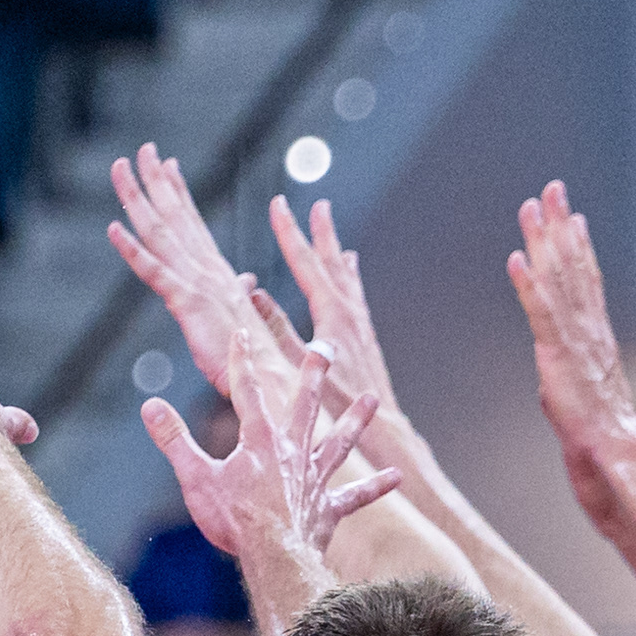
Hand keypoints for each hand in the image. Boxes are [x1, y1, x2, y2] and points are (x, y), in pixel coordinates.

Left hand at [107, 144, 298, 415]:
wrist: (273, 381)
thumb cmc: (261, 358)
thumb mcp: (247, 319)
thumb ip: (241, 294)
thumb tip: (247, 282)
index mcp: (219, 274)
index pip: (194, 225)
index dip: (178, 193)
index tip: (166, 164)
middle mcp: (208, 270)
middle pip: (176, 216)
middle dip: (156, 181)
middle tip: (141, 150)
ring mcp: (197, 284)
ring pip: (161, 232)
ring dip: (138, 198)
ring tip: (121, 167)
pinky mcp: (188, 304)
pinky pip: (155, 272)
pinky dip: (132, 250)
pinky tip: (112, 229)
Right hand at [141, 342, 390, 566]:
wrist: (274, 557)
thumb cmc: (233, 520)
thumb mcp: (196, 477)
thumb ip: (174, 440)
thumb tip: (150, 406)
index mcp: (259, 440)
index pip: (248, 391)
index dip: (243, 360)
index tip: (244, 332)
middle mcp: (292, 452)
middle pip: (305, 405)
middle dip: (313, 374)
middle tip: (325, 348)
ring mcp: (314, 480)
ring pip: (338, 442)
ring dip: (355, 420)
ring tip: (372, 398)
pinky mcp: (328, 509)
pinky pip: (357, 496)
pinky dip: (375, 486)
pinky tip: (397, 475)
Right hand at [261, 194, 404, 438]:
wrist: (382, 432)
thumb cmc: (339, 405)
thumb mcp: (298, 369)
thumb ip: (277, 330)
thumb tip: (254, 295)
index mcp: (333, 318)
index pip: (305, 265)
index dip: (289, 233)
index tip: (278, 204)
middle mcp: (351, 317)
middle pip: (332, 265)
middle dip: (322, 235)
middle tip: (319, 205)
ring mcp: (361, 329)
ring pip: (347, 282)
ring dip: (338, 257)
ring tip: (337, 238)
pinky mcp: (364, 342)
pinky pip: (356, 301)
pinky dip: (350, 282)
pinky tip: (351, 282)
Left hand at [509, 178, 635, 478]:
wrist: (619, 468)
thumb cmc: (606, 449)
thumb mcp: (583, 407)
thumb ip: (571, 385)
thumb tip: (558, 380)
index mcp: (597, 343)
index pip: (587, 285)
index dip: (578, 248)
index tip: (571, 215)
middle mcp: (590, 335)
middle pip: (574, 270)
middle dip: (561, 227)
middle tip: (552, 188)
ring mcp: (576, 346)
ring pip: (559, 282)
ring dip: (544, 241)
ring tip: (532, 206)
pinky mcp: (559, 363)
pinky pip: (541, 316)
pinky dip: (528, 286)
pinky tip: (515, 259)